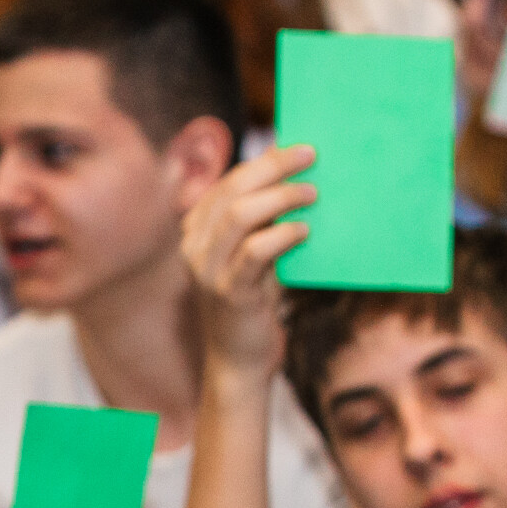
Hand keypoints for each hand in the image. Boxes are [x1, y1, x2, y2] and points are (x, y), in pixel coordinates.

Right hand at [181, 144, 312, 376]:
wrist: (241, 358)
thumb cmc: (254, 299)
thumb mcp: (254, 252)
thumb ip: (263, 218)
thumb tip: (293, 171)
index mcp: (196, 232)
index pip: (228, 183)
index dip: (264, 161)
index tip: (301, 149)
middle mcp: (194, 247)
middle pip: (232, 191)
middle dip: (274, 168)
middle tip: (312, 157)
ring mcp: (208, 270)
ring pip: (240, 215)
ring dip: (282, 197)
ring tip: (312, 195)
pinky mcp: (229, 293)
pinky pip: (256, 251)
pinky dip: (284, 235)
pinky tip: (305, 231)